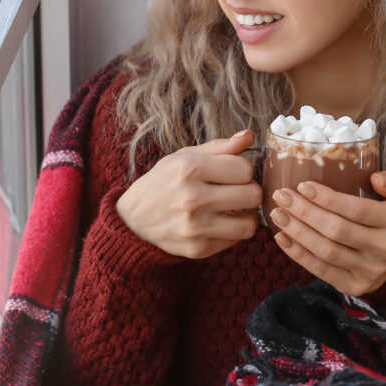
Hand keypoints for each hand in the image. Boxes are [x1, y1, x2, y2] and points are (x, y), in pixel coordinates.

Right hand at [116, 130, 261, 259]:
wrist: (133, 218)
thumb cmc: (164, 182)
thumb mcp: (184, 157)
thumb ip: (219, 147)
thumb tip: (249, 136)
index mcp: (189, 168)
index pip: (245, 169)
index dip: (244, 170)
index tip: (235, 174)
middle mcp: (192, 197)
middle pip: (252, 195)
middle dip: (249, 191)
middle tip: (238, 192)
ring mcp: (194, 226)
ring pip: (249, 224)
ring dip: (246, 216)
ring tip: (235, 209)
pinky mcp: (197, 249)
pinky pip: (235, 240)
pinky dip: (232, 231)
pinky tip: (219, 223)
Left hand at [269, 171, 385, 296]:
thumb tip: (375, 178)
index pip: (357, 210)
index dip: (327, 199)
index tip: (303, 186)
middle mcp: (385, 249)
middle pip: (337, 230)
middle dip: (305, 212)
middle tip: (282, 196)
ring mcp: (369, 271)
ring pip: (326, 251)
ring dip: (297, 232)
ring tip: (278, 214)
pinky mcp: (354, 286)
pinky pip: (321, 270)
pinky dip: (298, 254)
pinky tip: (283, 238)